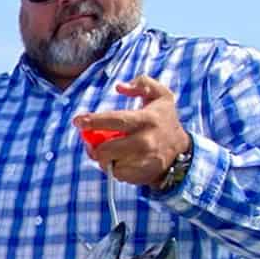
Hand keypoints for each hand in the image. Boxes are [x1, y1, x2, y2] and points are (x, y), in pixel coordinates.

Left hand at [75, 77, 190, 188]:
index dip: (94, 121)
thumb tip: (120, 87)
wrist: (181, 150)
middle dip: (95, 146)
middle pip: (106, 149)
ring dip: (105, 157)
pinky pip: (116, 174)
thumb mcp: (160, 95)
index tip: (77, 121)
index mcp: (146, 120)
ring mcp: (143, 161)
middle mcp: (145, 141)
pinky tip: (122, 160)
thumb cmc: (165, 120)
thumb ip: (142, 83)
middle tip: (94, 142)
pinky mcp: (141, 175)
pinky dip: (114, 167)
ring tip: (113, 150)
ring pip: (109, 163)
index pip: (115, 121)